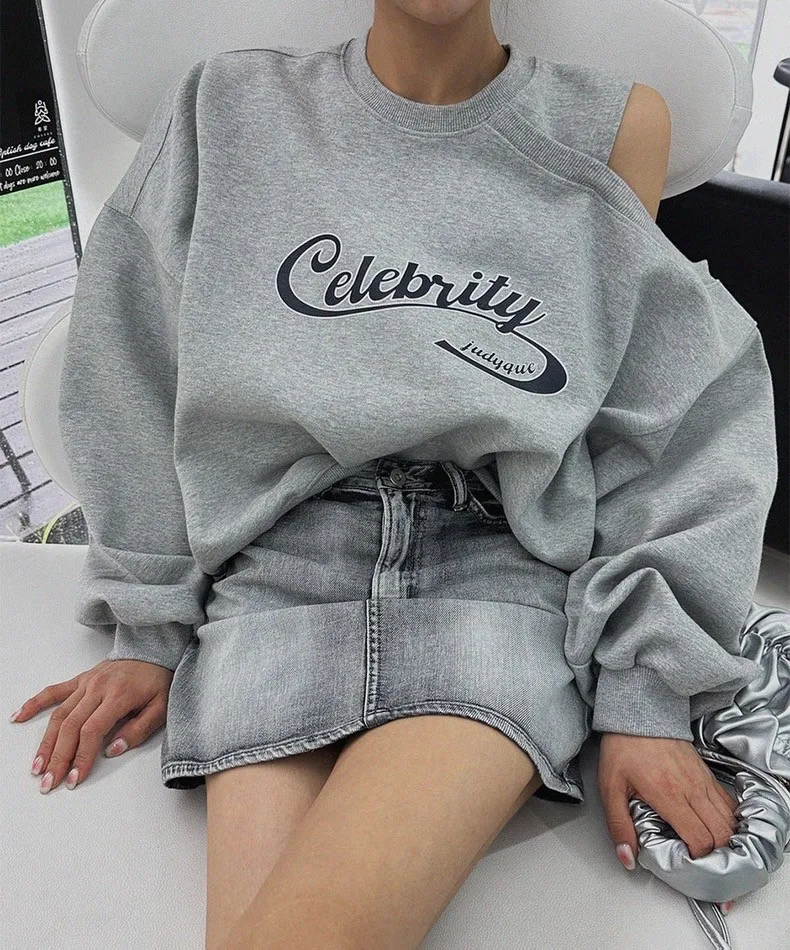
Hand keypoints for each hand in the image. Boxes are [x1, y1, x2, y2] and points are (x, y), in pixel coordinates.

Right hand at [10, 659, 173, 792]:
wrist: (156, 651)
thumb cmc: (159, 681)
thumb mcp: (161, 707)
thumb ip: (139, 730)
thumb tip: (112, 750)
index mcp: (118, 696)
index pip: (92, 731)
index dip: (81, 757)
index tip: (74, 778)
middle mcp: (98, 688)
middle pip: (71, 726)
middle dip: (58, 757)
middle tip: (49, 782)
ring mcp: (87, 683)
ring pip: (59, 714)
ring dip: (46, 742)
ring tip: (37, 766)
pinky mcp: (81, 679)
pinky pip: (54, 691)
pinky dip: (35, 703)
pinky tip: (19, 716)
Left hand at [598, 732, 738, 913]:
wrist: (638, 712)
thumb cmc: (623, 748)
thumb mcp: (610, 788)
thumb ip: (619, 825)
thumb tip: (627, 858)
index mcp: (669, 795)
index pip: (699, 838)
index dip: (697, 858)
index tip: (685, 861)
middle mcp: (692, 789)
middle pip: (721, 833)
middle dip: (715, 853)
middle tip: (699, 859)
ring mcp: (703, 780)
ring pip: (729, 819)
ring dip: (723, 837)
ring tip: (707, 846)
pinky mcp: (706, 773)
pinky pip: (728, 802)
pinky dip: (727, 819)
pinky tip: (714, 825)